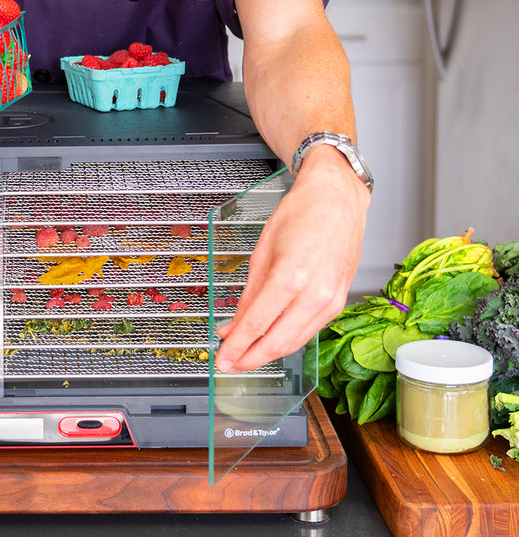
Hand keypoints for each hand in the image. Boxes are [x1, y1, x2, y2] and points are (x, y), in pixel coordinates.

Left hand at [214, 151, 369, 371]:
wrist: (336, 199)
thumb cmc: (300, 214)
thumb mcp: (262, 251)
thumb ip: (248, 293)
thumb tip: (233, 324)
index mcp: (291, 276)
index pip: (257, 324)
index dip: (236, 346)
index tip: (222, 357)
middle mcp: (315, 293)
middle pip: (278, 342)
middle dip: (251, 358)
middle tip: (230, 363)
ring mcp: (332, 300)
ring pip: (296, 342)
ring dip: (269, 353)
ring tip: (246, 356)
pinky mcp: (339, 302)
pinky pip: (310, 330)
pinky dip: (289, 338)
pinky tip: (272, 339)